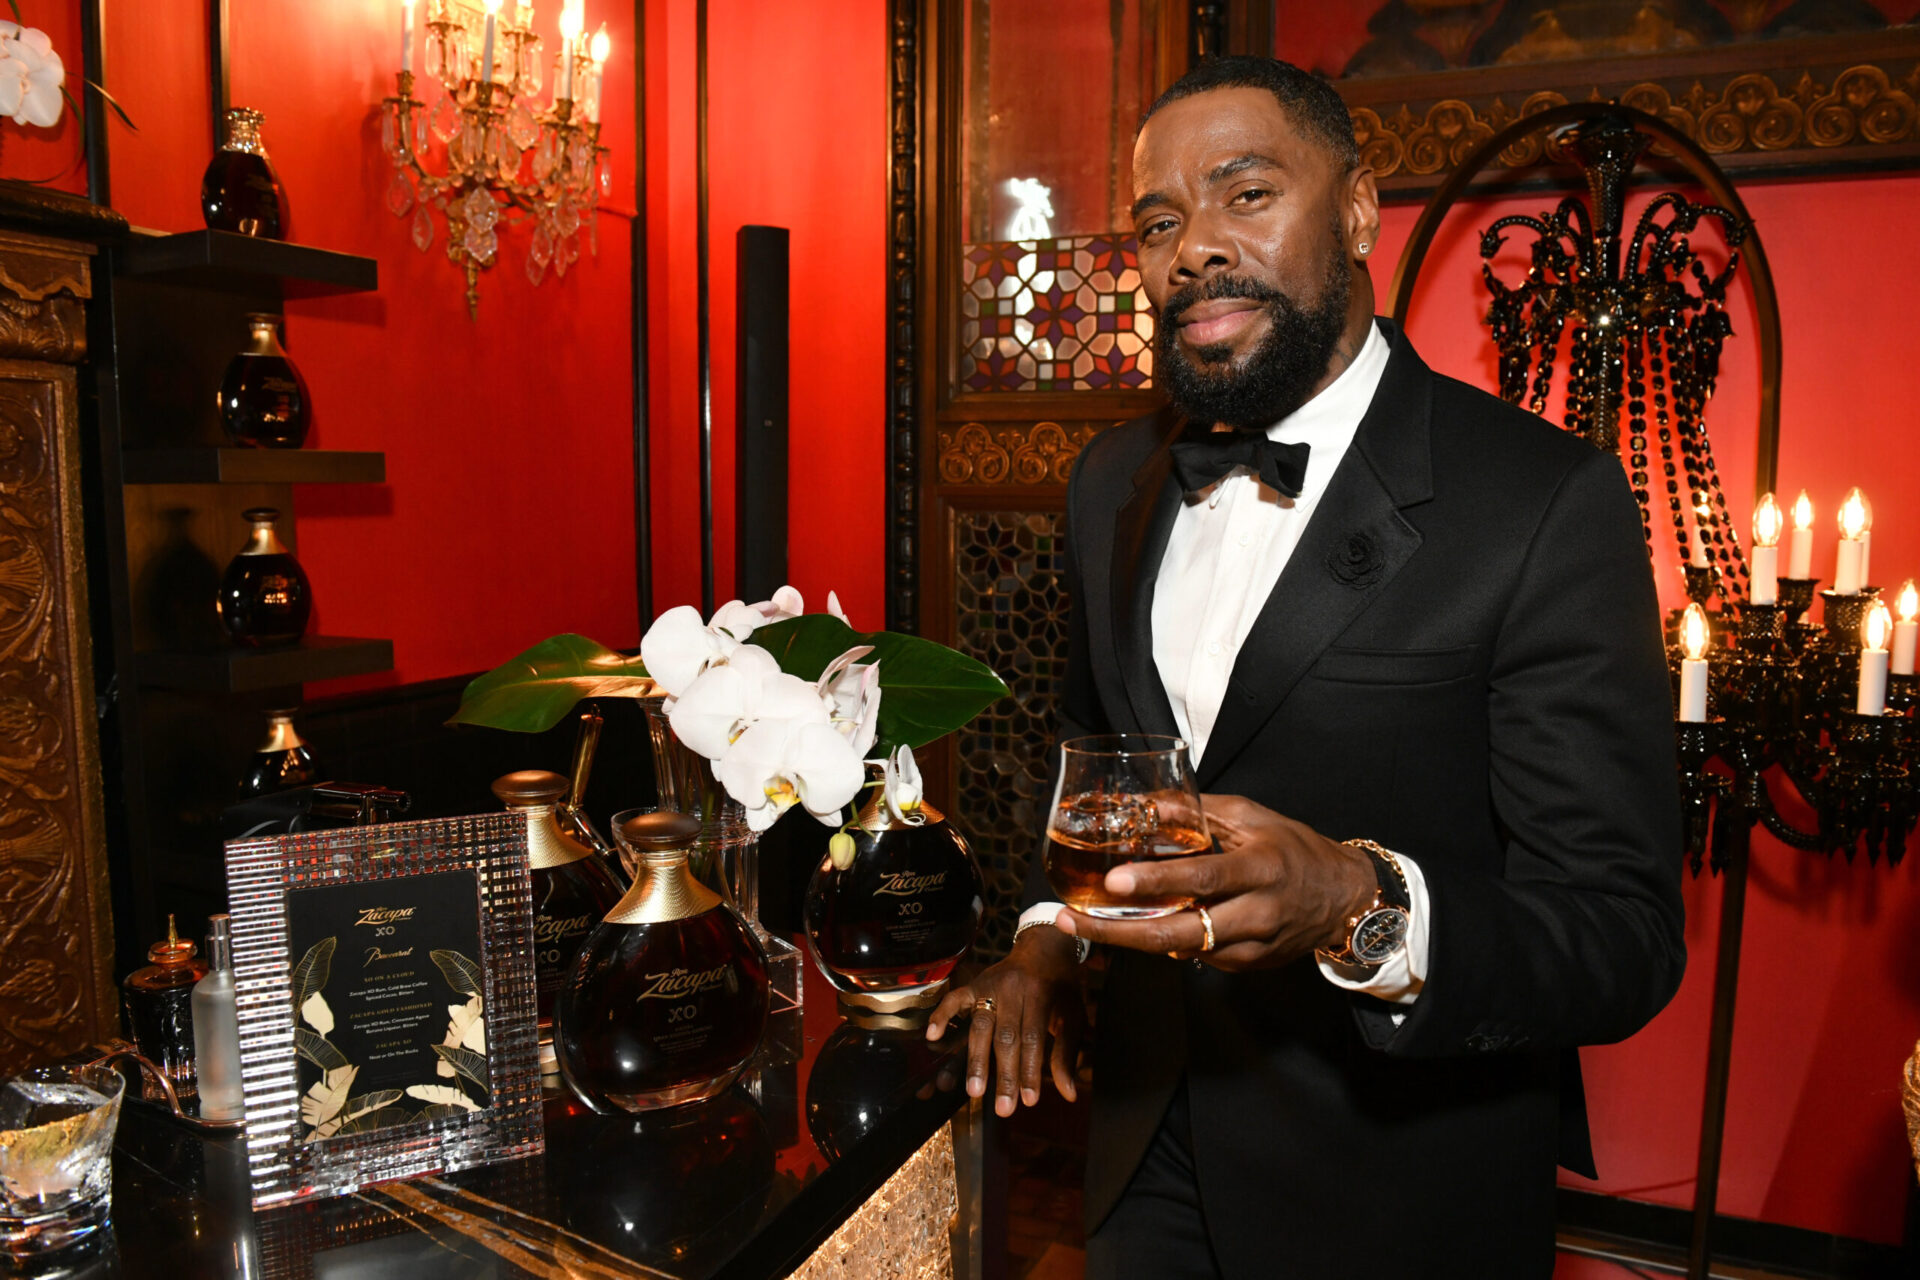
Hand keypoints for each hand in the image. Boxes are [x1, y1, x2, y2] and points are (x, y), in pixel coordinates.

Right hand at [927, 925, 1085, 1116]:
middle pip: (1006, 1036)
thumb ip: (1067, 1053)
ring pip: (980, 1025)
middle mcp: (1013, 988)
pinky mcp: (974, 983)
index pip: (1033, 1038)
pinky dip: (942, 1015)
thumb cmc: (1061, 988)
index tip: (1029, 1101)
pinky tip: (933, 1036)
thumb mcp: (1073, 1016)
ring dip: (976, 1060)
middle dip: (1004, 1074)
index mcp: (1040, 993)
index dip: (1030, 1070)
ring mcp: (990, 984)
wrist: (1045, 948)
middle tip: (1003, 1108)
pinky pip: (954, 999)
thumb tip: (1069, 1094)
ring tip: (974, 1091)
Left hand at [1056, 793, 1375, 970]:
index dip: (1155, 882)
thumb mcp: (1252, 817)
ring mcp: (1251, 947)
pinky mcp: (1246, 967)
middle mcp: (1255, 914)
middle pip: (1178, 933)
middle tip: (1069, 919)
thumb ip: (1197, 812)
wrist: (1344, 899)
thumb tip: (1146, 806)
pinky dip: (1163, 941)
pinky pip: (1195, 957)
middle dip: (1116, 932)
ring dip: (1129, 939)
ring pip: (1180, 951)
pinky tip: (1137, 926)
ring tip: (1083, 922)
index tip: (1113, 882)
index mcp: (1259, 869)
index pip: (1201, 879)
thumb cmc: (1294, 849)